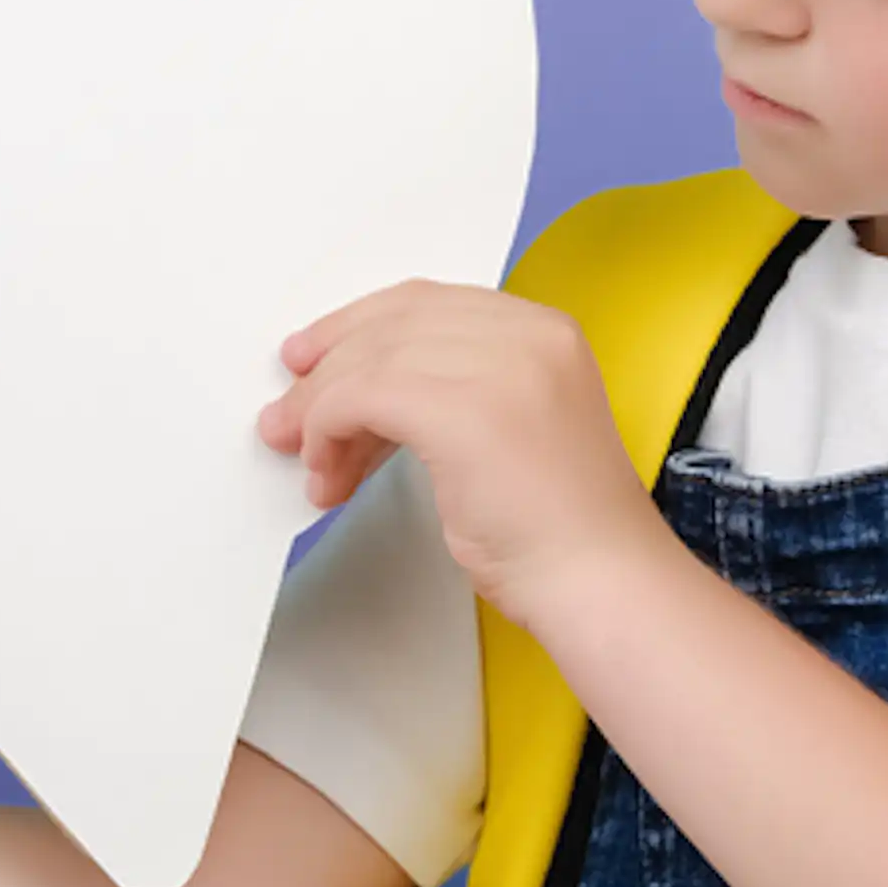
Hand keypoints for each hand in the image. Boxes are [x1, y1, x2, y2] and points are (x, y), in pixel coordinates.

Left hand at [256, 279, 667, 635]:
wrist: (600, 583)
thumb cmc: (558, 530)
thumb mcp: (507, 429)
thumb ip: (449, 392)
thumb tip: (356, 394)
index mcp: (545, 330)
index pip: (428, 303)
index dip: (360, 326)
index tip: (317, 357)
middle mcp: (527, 335)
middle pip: (394, 322)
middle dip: (329, 365)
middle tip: (287, 408)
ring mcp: (500, 366)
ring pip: (370, 359)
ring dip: (320, 410)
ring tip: (306, 457)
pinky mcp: (465, 409)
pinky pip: (361, 397)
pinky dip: (328, 431)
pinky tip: (328, 472)